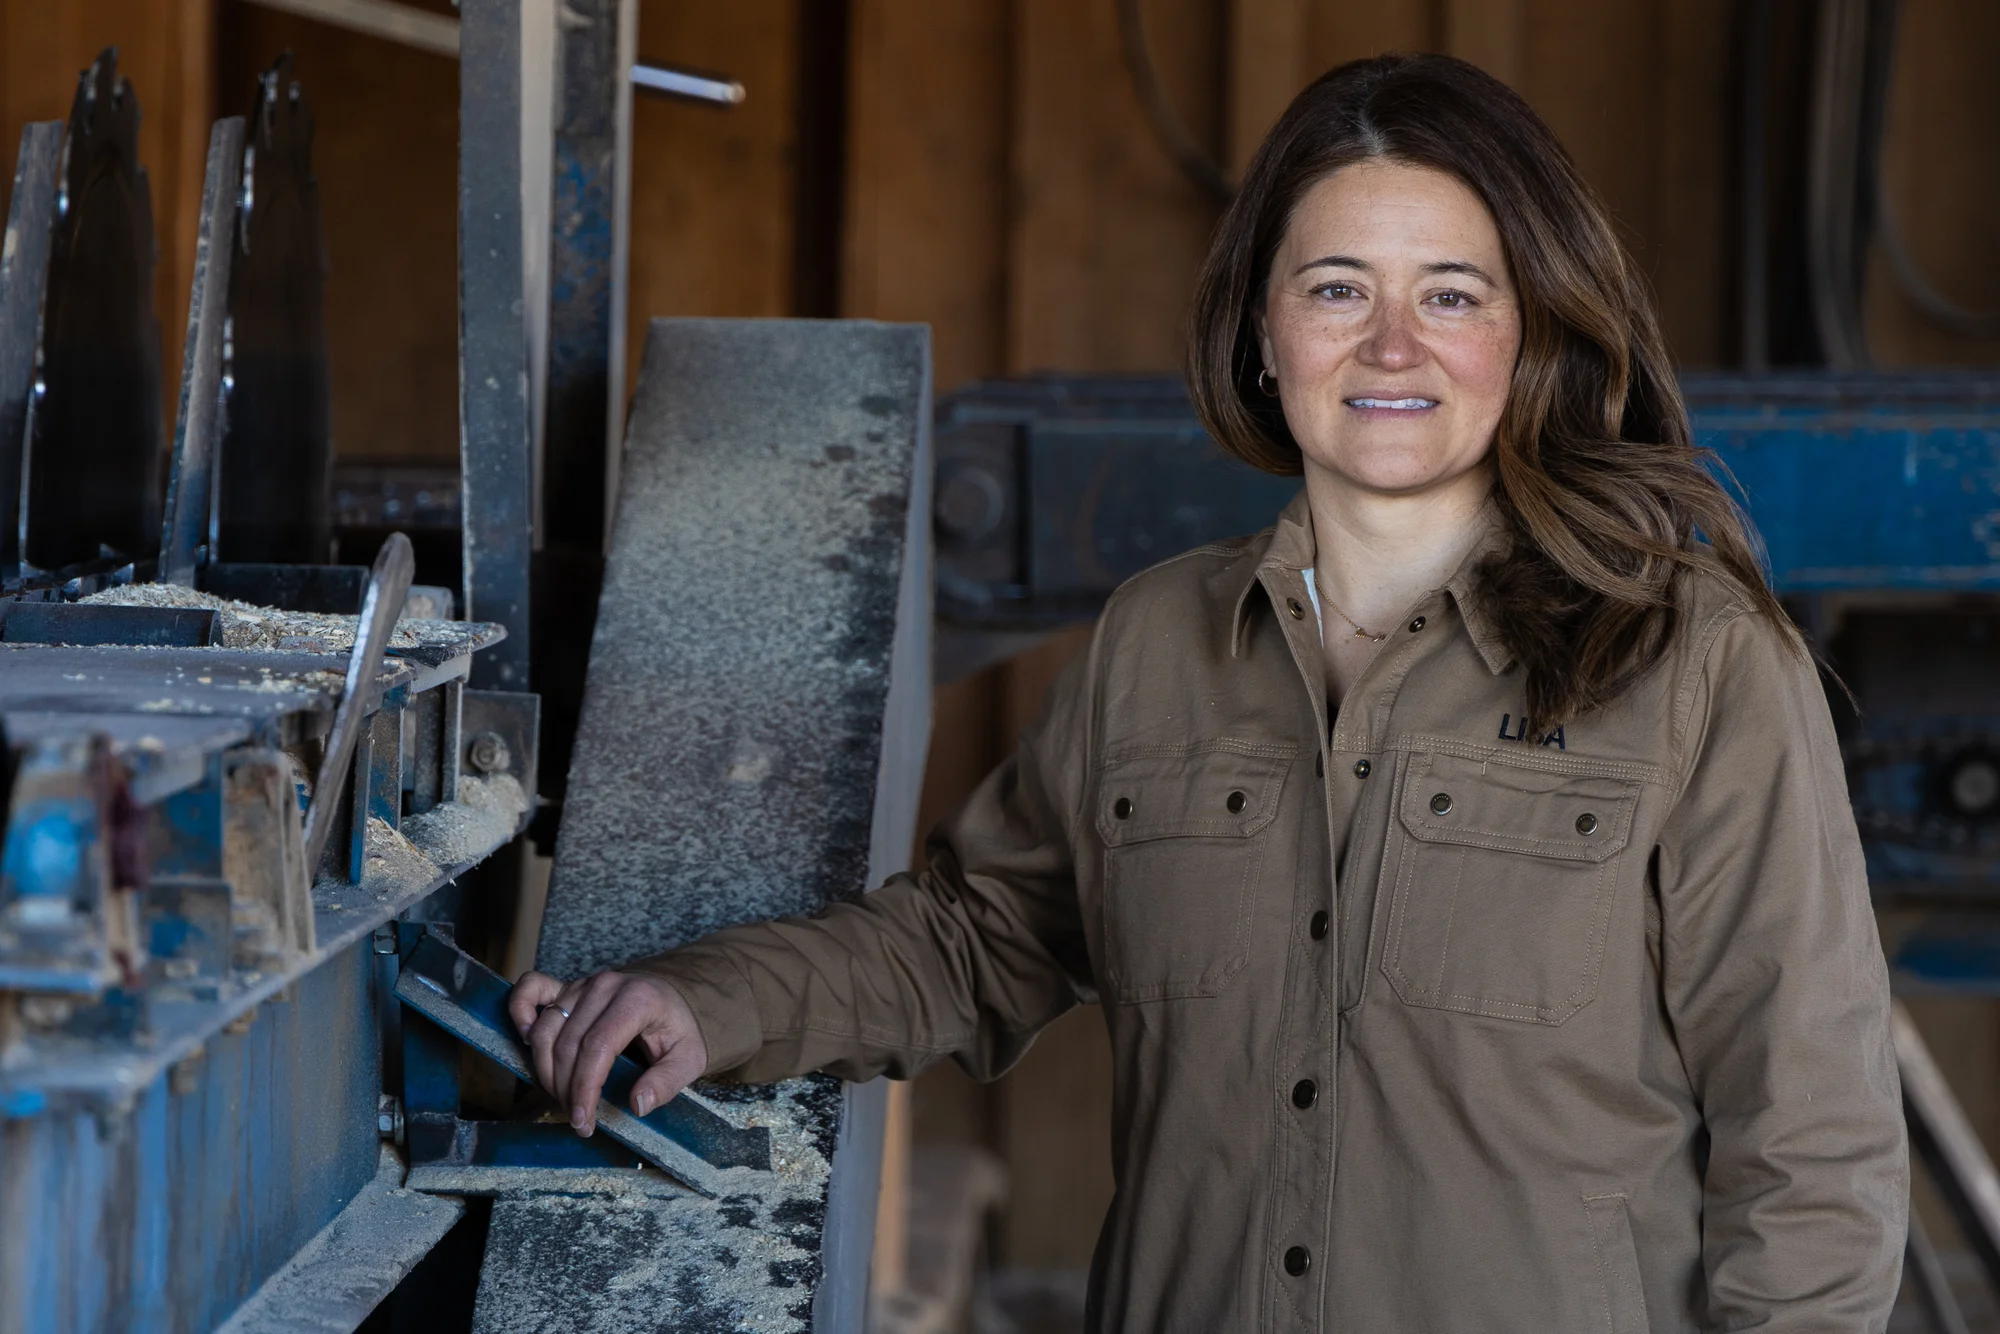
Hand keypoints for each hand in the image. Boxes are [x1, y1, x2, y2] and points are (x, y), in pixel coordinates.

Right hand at [506, 969, 708, 1135]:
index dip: (584, 1088)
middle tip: (577, 1118)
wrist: (672, 998)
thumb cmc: (677, 1029)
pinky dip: (520, 1012)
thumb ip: (666, 1082)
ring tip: (562, 1097)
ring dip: (545, 1070)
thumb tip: (637, 1105)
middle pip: (568, 1044)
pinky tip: (527, 1044)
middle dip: (565, 1089)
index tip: (583, 1120)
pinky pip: (531, 988)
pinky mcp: (566, 985)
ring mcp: (582, 983)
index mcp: (638, 999)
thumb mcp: (689, 1058)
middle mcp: (605, 986)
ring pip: (545, 1029)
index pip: (598, 1047)